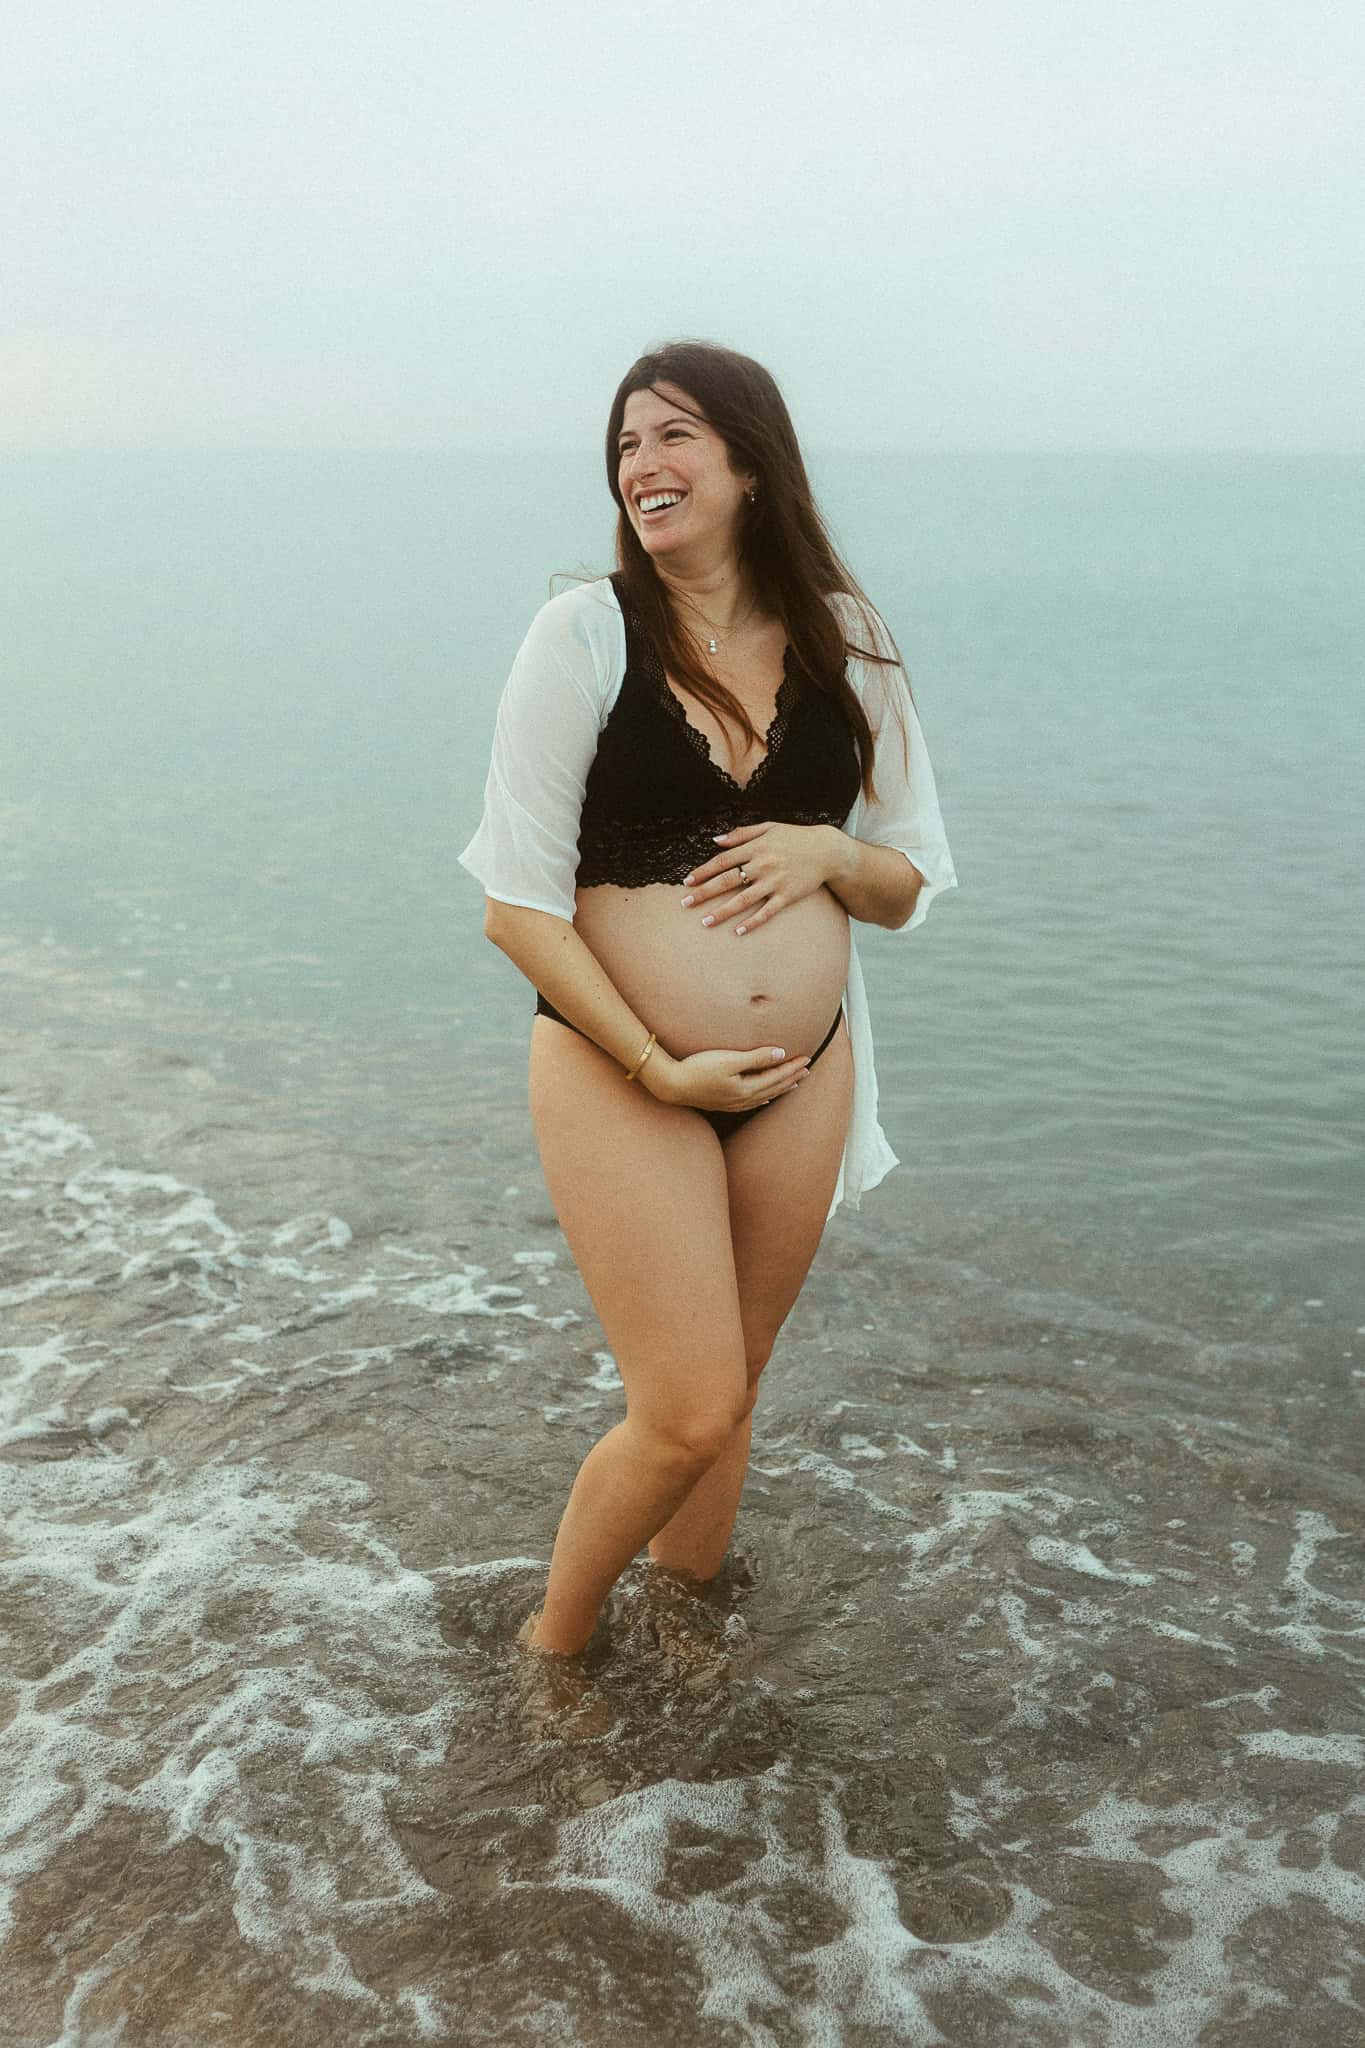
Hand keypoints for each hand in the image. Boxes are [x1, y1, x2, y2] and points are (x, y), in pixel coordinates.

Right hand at [646, 1043, 812, 1112]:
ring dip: (780, 1088)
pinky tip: (765, 1097)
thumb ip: (756, 1058)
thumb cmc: (698, 1068)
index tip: (807, 1058)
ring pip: (765, 1095)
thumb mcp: (729, 1060)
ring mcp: (732, 1103)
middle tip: (808, 1069)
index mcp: (746, 1089)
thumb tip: (780, 1054)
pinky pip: (751, 1102)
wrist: (671, 1084)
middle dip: (791, 1077)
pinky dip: (763, 1097)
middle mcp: (742, 1099)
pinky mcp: (722, 1102)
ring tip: (794, 1083)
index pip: (776, 1076)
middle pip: (774, 1087)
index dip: (792, 1067)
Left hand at [679, 822, 836, 935]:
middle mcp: (762, 865)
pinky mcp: (787, 896)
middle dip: (704, 893)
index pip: (722, 861)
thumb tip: (714, 840)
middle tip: (685, 903)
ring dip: (722, 911)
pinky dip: (752, 923)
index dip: (703, 872)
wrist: (826, 851)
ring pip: (743, 900)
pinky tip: (737, 932)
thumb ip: (741, 834)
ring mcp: (775, 882)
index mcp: (755, 847)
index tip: (687, 882)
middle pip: (727, 880)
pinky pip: (767, 912)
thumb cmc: (794, 838)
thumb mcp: (768, 828)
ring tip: (704, 922)